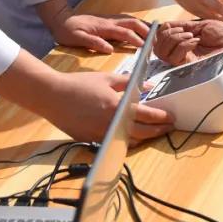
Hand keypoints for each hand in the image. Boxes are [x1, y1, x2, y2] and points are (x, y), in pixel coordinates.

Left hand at [44, 9, 147, 53]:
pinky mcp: (108, 20)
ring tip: (153, 36)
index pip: (124, 32)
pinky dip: (136, 24)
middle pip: (132, 22)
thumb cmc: (67, 31)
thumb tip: (110, 49)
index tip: (144, 47)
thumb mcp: (76, 39)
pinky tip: (140, 29)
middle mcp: (109, 21)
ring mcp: (109, 19)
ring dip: (143, 26)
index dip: (135, 39)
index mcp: (103, 27)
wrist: (60, 19)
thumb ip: (93, 43)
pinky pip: (125, 21)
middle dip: (145, 30)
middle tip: (155, 41)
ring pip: (130, 20)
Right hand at [45, 70, 172, 141]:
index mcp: (116, 107)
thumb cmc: (79, 84)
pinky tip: (130, 133)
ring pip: (128, 142)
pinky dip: (125, 139)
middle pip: (142, 133)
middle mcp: (110, 124)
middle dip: (158, 131)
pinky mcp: (90, 140)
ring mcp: (100, 135)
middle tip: (168, 127)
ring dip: (143, 137)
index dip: (161, 117)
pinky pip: (114, 142)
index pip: (146, 116)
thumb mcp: (106, 78)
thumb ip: (129, 82)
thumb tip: (148, 86)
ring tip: (152, 131)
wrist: (52, 96)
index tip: (170, 117)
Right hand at [155, 20, 222, 64]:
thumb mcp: (203, 25)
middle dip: (167, 34)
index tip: (170, 24)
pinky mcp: (189, 67)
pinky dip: (182, 45)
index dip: (162, 30)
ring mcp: (184, 60)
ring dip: (174, 39)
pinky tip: (195, 42)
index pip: (162, 38)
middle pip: (158, 47)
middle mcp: (181, 51)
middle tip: (184, 31)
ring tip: (191, 36)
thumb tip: (168, 24)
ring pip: (162, 53)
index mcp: (184, 40)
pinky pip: (174, 58)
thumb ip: (185, 26)